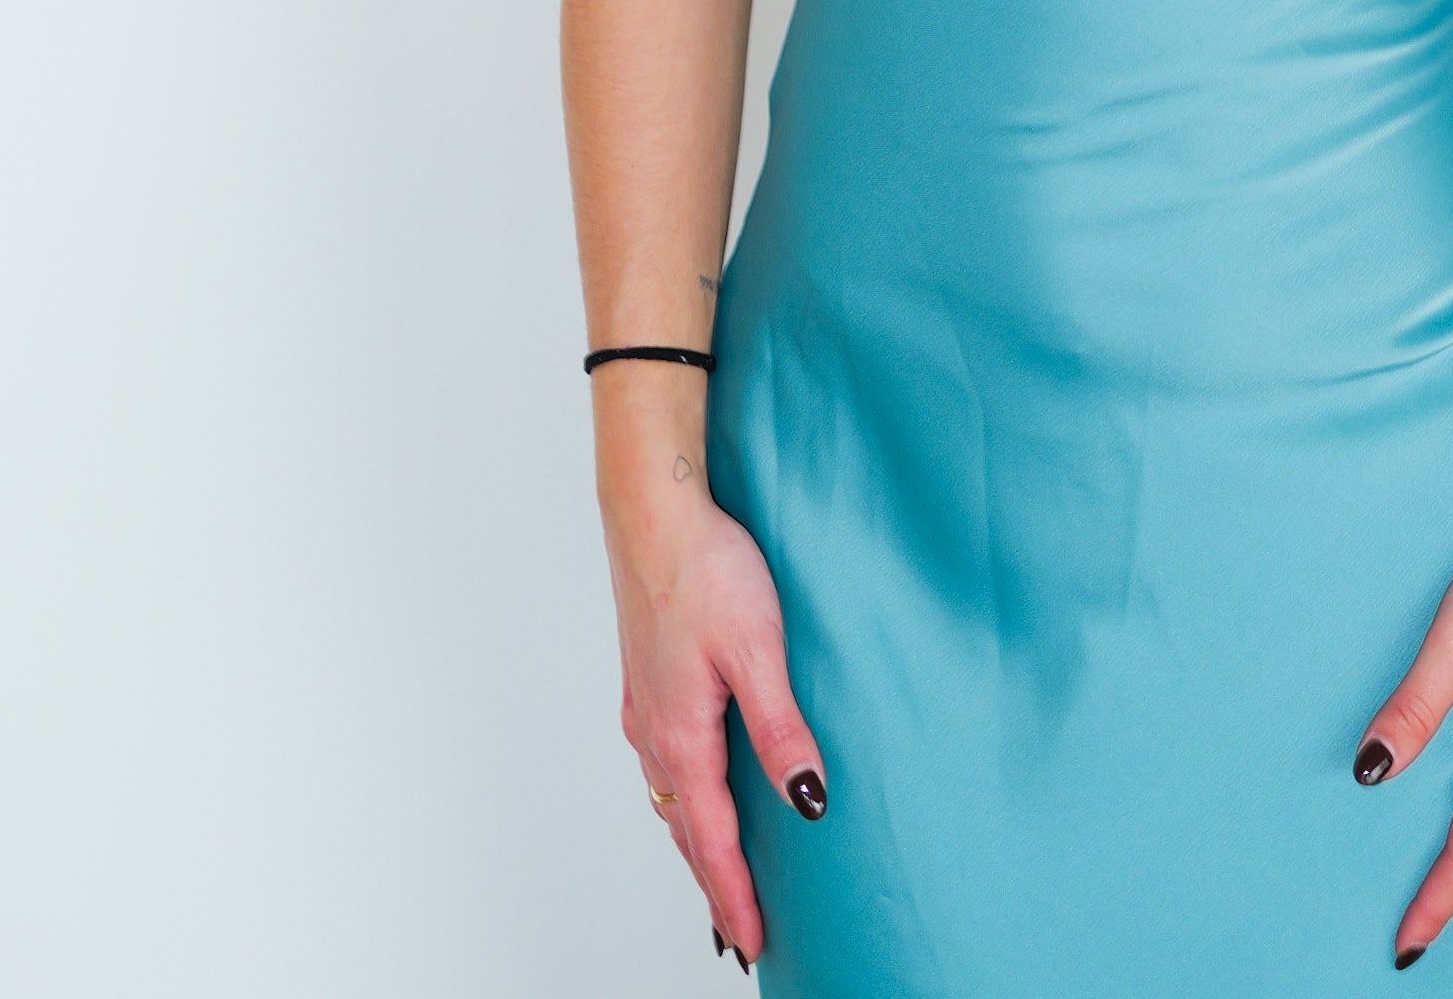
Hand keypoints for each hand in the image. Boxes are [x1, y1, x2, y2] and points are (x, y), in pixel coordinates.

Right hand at [607, 478, 825, 968]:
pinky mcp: (648, 679)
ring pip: (673, 798)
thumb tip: (806, 801)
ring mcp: (646, 706)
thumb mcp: (759, 649)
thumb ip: (780, 728)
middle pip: (687, 831)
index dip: (733, 895)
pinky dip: (684, 800)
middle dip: (713, 885)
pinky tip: (696, 791)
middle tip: (739, 934)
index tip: (751, 943)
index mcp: (684, 735)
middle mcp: (656, 732)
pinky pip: (666, 763)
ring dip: (696, 845)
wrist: (654, 510)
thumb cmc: (707, 569)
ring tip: (720, 879)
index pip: (713, 840)